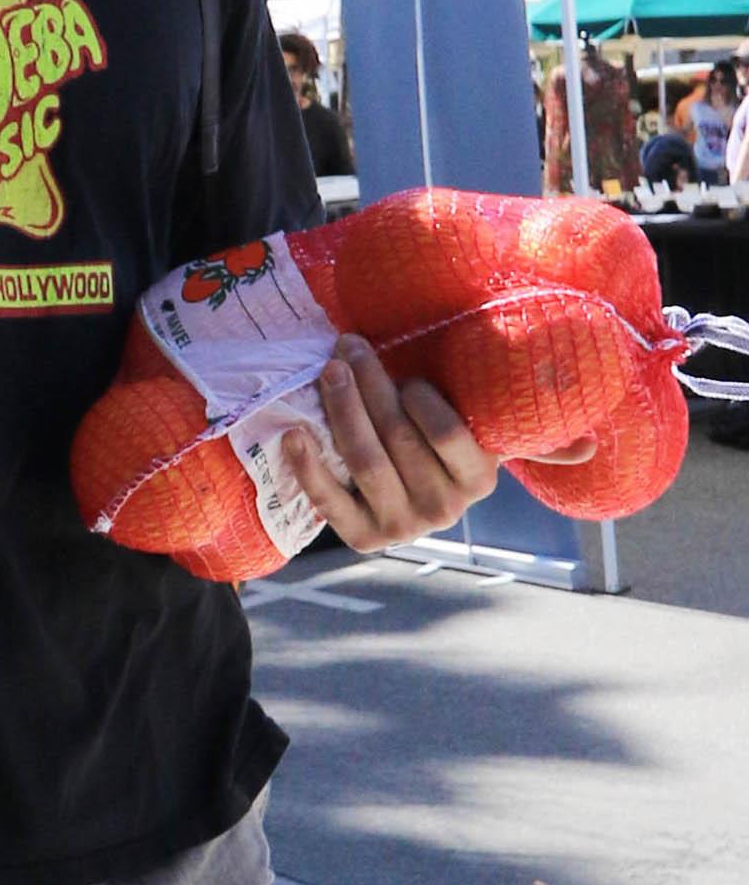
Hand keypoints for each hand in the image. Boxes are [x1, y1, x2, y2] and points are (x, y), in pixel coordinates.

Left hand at [282, 333, 594, 553]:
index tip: (407, 370)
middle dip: (372, 386)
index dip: (424, 400)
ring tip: (328, 371)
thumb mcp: (487, 441)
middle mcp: (442, 511)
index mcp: (479, 481)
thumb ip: (532, 439)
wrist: (398, 500)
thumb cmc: (441, 449)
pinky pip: (328, 500)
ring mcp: (399, 527)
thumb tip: (591, 445)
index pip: (450, 435)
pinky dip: (308, 465)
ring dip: (341, 410)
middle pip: (399, 439)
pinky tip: (294, 432)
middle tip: (350, 346)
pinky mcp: (359, 538)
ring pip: (364, 460)